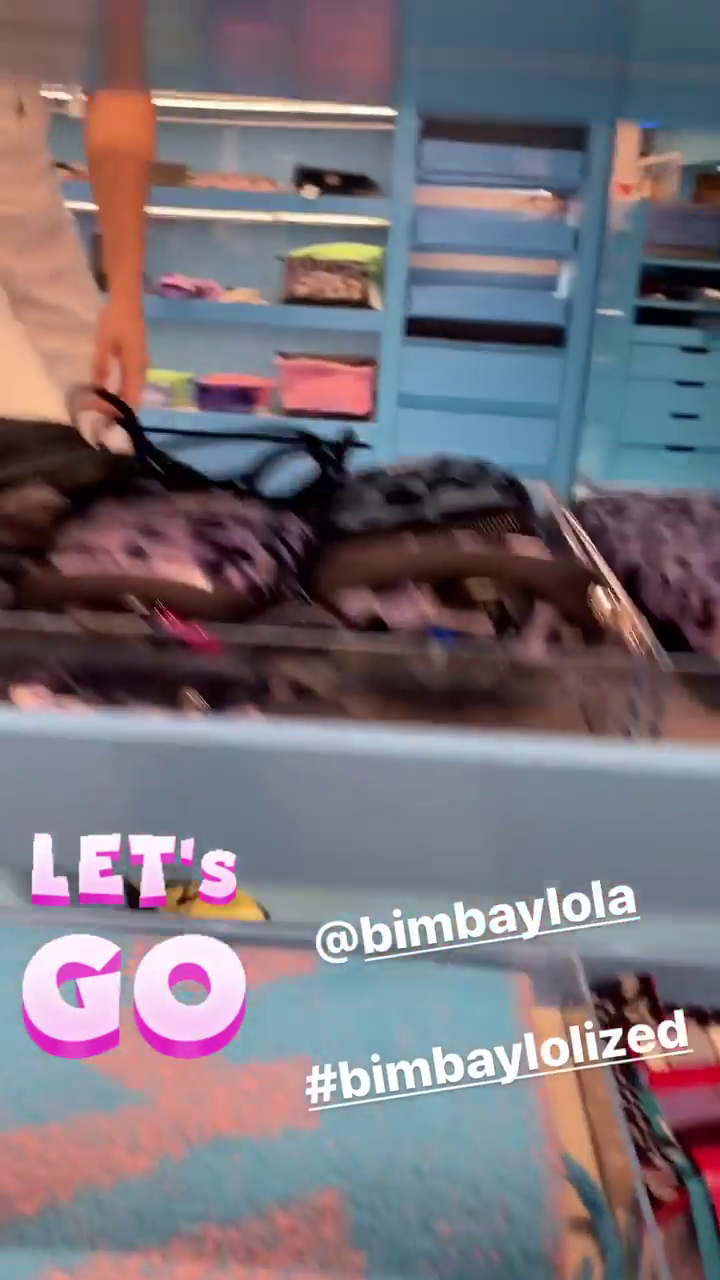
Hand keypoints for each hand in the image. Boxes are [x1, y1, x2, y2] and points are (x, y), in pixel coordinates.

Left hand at [91, 294, 146, 408]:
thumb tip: (97, 388)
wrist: (128, 302)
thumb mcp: (103, 344)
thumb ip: (101, 367)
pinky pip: (133, 383)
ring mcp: (142, 365)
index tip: (105, 418)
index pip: (131, 397)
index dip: (119, 410)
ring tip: (106, 409)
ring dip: (122, 401)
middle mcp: (142, 369)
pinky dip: (124, 391)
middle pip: (135, 397)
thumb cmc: (115, 320)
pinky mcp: (139, 361)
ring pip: (135, 391)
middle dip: (120, 410)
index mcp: (135, 366)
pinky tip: (113, 393)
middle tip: (103, 418)